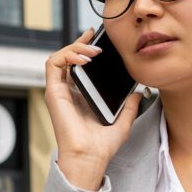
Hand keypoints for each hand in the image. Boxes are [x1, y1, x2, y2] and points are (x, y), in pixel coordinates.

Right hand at [45, 27, 141, 189]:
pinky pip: (53, 64)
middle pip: (69, 58)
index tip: (100, 40)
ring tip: (93, 49)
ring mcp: (59, 91)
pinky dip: (66, 54)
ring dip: (74, 47)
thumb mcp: (123, 121)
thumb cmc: (102, 146)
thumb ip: (130, 107)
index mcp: (81, 96)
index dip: (86, 49)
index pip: (80, 66)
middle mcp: (68, 92)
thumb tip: (139, 93)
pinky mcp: (53, 92)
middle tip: (95, 35)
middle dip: (80, 42)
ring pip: (59, 57)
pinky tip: (83, 57)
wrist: (90, 157)